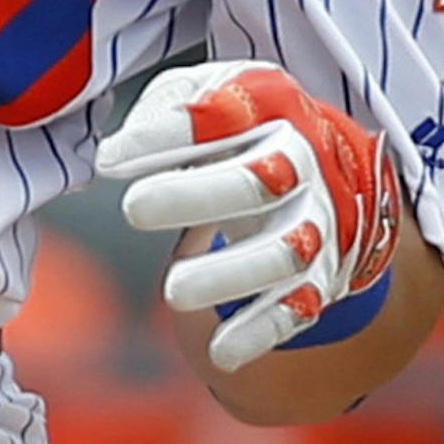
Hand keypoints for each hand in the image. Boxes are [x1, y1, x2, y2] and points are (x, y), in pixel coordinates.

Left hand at [96, 61, 402, 372]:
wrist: (334, 165)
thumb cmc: (246, 126)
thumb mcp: (212, 91)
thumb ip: (166, 108)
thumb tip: (116, 152)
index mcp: (270, 107)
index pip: (220, 115)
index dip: (165, 136)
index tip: (109, 159)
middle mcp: (301, 164)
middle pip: (255, 183)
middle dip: (194, 198)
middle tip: (133, 209)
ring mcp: (316, 223)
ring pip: (280, 254)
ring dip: (226, 276)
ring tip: (173, 291)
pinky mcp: (320, 276)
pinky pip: (295, 308)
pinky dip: (260, 332)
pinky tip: (221, 352)